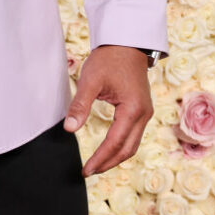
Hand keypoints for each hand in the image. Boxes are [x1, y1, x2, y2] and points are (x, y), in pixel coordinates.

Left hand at [63, 44, 153, 176]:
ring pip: (132, 144)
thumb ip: (80, 105)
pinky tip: (108, 148)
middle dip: (108, 163)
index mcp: (133, 109)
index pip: (115, 143)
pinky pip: (133, 134)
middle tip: (89, 171)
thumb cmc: (108, 59)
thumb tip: (69, 129)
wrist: (126, 42)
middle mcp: (144, 114)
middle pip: (127, 149)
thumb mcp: (90, 80)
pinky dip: (121, 145)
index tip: (86, 170)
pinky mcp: (142, 109)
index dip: (100, 159)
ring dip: (116, 157)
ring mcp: (146, 112)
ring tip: (97, 164)